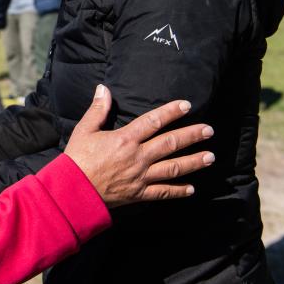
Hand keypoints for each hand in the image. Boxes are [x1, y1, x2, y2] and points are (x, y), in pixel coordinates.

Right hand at [65, 85, 214, 206]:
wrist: (72, 190)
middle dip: (192, 136)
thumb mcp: (84, 130)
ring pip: (173, 168)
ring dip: (193, 162)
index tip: (187, 105)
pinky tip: (192, 189)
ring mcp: (141, 177)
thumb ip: (98, 109)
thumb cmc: (77, 158)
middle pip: (170, 143)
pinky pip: (163, 192)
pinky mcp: (139, 194)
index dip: (171, 112)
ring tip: (210, 156)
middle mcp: (138, 157)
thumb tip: (103, 88)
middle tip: (209, 130)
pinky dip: (178, 191)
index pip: (153, 121)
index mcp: (125, 139)